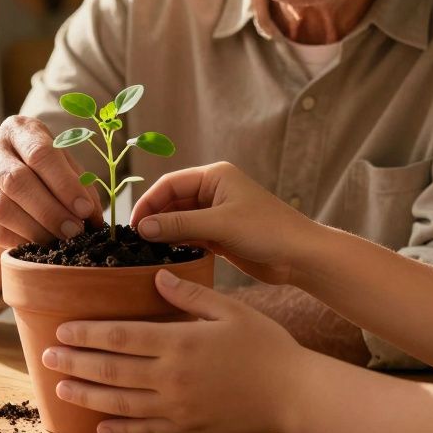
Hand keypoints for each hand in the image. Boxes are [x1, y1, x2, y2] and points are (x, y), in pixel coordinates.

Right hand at [0, 115, 103, 248]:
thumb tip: (92, 216)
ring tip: (59, 242)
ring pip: (1, 207)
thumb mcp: (63, 167)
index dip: (64, 184)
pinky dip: (19, 241)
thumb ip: (79, 185)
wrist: (3, 183)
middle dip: (50, 210)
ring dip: (35, 229)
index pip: (40, 153)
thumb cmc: (43, 171)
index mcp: (18, 129)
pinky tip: (38, 247)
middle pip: (18, 181)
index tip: (84, 210)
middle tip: (74, 231)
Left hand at [45, 270, 304, 432]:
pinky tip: (98, 425)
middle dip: (75, 363)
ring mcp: (177, 406)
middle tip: (46, 357)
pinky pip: (145, 430)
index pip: (121, 337)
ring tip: (61, 387)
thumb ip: (189, 295)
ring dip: (87, 395)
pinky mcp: (187, 426)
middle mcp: (172, 377)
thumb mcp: (229, 309)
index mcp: (179, 342)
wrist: (295, 392)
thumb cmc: (265, 344)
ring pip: (120, 403)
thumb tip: (155, 275)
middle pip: (112, 370)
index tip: (62, 330)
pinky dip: (118, 429)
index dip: (88, 334)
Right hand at [131, 161, 321, 284]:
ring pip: (179, 221)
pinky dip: (177, 244)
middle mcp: (213, 191)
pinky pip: (190, 236)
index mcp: (215, 176)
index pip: (170, 183)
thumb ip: (179, 225)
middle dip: (154, 218)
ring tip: (145, 251)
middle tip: (135, 241)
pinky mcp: (220, 235)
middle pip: (172, 202)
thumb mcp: (220, 225)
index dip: (148, 202)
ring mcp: (216, 214)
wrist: (300, 256)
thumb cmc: (267, 230)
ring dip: (164, 233)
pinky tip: (165, 256)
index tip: (132, 225)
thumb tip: (142, 227)